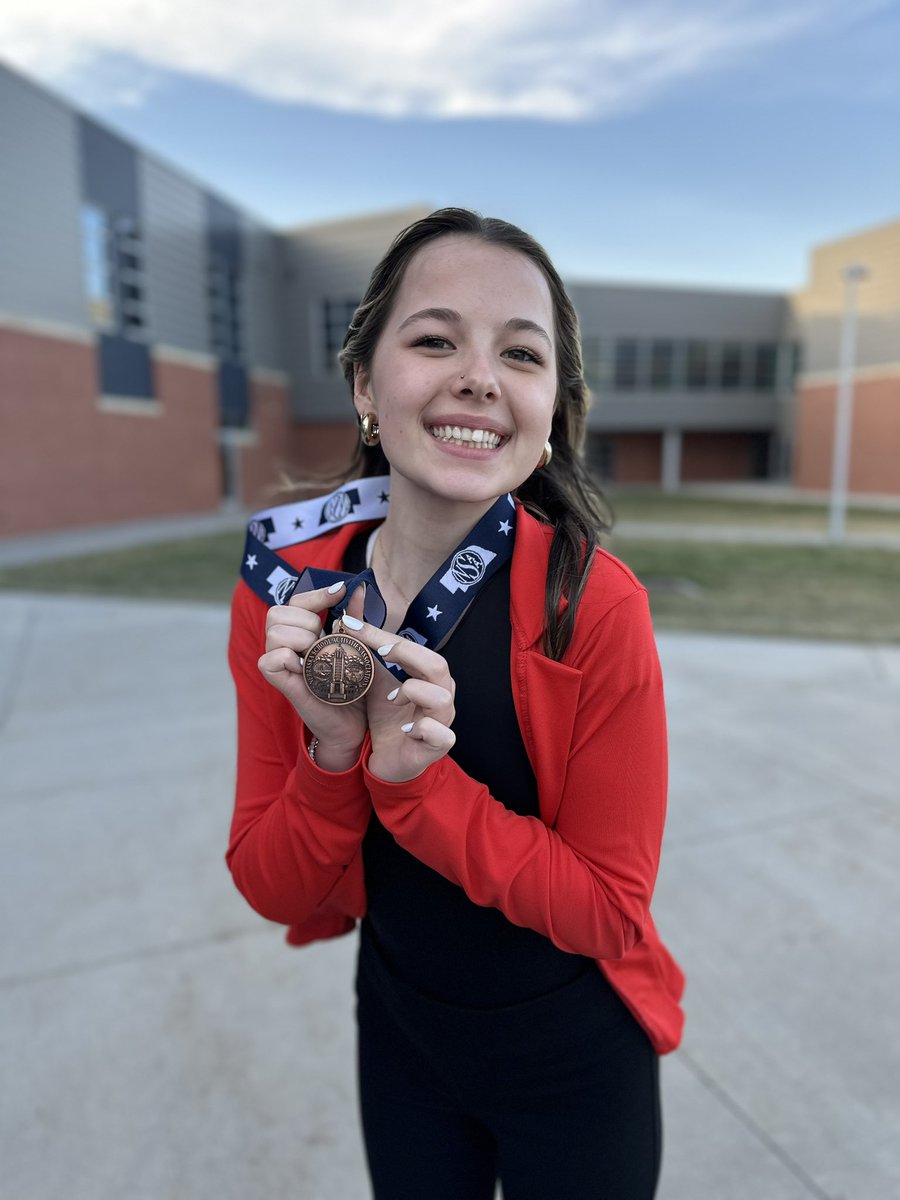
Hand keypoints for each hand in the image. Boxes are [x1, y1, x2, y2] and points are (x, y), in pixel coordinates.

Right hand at [258, 581, 367, 768]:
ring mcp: (276, 663)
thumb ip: (353, 617)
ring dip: (302, 641)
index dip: (316, 594)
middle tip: (325, 643)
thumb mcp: (355, 645)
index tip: (340, 592)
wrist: (353, 722)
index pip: (296, 600)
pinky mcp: (277, 682)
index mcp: (299, 632)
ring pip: (275, 633)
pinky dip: (290, 659)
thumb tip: (360, 587)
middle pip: (278, 612)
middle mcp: (282, 644)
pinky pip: (271, 658)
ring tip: (318, 658)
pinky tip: (306, 669)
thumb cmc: (352, 684)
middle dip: (308, 622)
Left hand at [339, 616, 455, 782]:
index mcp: (428, 678)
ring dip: (413, 692)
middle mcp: (441, 696)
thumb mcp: (373, 683)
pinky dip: (422, 728)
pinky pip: (439, 734)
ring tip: (391, 698)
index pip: (414, 648)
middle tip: (379, 652)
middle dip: (406, 654)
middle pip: (438, 665)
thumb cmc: (387, 719)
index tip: (352, 626)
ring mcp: (442, 722)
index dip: (384, 634)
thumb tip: (346, 620)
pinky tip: (405, 729)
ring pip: (441, 697)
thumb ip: (366, 654)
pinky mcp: (437, 746)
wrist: (389, 761)